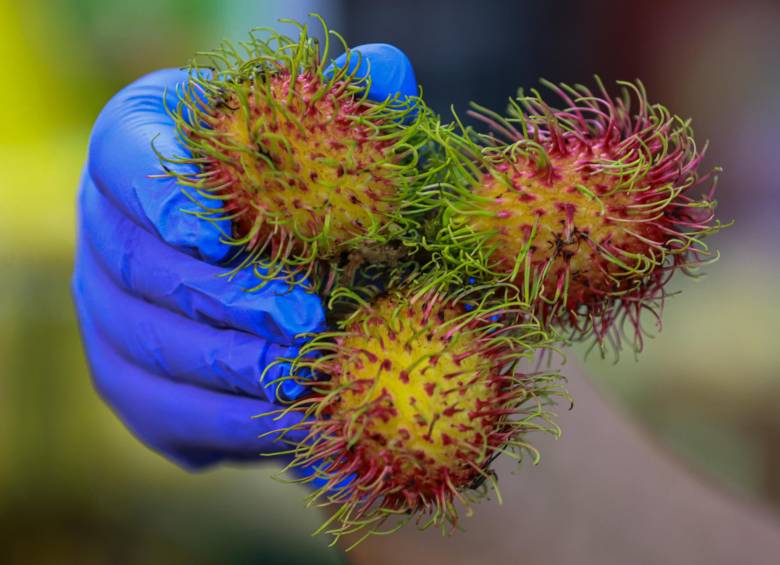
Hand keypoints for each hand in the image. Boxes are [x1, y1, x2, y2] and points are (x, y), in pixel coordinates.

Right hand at [72, 43, 418, 469]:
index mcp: (133, 148)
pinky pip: (162, 411)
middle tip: (302, 319)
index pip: (124, 161)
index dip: (163, 200)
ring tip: (302, 383)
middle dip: (223, 301)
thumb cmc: (284, 180)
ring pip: (145, 348)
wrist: (261, 255)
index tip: (219, 233)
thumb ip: (350, 100)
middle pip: (138, 269)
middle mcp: (102, 231)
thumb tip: (387, 72)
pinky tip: (290, 426)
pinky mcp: (130, 380)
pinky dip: (225, 425)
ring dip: (226, 371)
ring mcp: (105, 312)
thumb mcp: (311, 131)